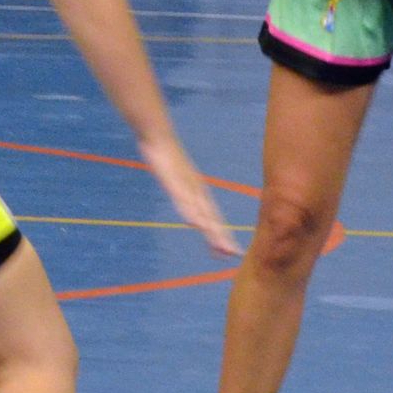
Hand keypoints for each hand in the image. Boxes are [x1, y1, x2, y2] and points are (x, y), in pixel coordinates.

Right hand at [139, 132, 239, 259]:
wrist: (159, 136)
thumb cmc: (169, 159)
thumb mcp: (179, 180)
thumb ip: (185, 196)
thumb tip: (192, 213)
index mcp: (200, 193)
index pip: (214, 218)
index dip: (223, 235)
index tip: (233, 254)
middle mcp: (197, 191)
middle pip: (212, 218)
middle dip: (221, 237)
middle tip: (232, 255)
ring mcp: (186, 186)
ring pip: (200, 211)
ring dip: (210, 228)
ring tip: (218, 245)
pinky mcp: (173, 181)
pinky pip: (182, 198)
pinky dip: (189, 211)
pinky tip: (193, 223)